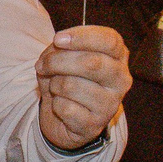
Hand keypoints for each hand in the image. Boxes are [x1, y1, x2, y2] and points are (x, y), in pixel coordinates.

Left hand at [37, 26, 128, 147]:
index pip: (110, 40)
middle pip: (91, 63)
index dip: (81, 37)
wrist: (64, 117)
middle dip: (58, 61)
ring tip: (55, 87)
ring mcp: (110, 104)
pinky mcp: (95, 125)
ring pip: (72, 86)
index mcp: (118, 56)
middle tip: (42, 65)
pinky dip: (55, 105)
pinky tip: (61, 106)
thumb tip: (57, 46)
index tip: (57, 39)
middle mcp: (120, 80)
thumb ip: (61, 47)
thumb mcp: (63, 56)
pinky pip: (66, 108)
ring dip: (54, 84)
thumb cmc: (68, 78)